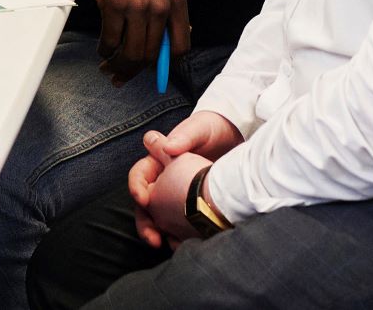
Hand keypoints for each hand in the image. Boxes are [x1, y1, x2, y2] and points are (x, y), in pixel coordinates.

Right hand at [84, 0, 190, 84]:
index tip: (155, 70)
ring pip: (131, 52)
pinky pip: (111, 38)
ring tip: (110, 67)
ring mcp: (137, 6)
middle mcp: (161, 6)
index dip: (166, 64)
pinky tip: (103, 49)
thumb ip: (168, 6)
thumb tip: (164, 36)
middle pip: (152, 55)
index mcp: (178, 0)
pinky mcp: (114, 4)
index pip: (180, 47)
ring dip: (119, 65)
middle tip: (124, 77)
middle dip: (136, 71)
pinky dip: (105, 48)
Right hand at [127, 111, 243, 247]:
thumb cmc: (212, 129)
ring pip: (160, 217)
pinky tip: (183, 244)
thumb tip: (167, 146)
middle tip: (152, 236)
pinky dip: (178, 235)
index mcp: (158, 160)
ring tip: (163, 245)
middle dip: (145, 221)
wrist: (235, 138)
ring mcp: (177, 194)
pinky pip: (180, 223)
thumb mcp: (199, 128)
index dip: (137, 187)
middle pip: (146, 203)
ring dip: (158, 232)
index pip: (139, 175)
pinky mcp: (192, 205)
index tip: (143, 199)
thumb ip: (184, 136)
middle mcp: (164, 179)